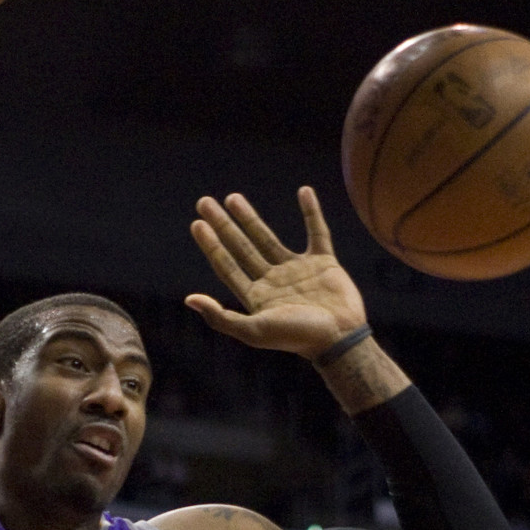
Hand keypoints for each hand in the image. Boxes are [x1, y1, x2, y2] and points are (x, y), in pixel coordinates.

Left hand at [186, 187, 367, 357]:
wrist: (340, 339)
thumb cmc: (297, 338)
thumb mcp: (254, 331)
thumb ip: (221, 317)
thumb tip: (189, 299)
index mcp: (256, 296)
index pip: (226, 265)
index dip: (210, 245)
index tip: (197, 223)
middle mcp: (272, 281)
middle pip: (241, 247)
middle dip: (223, 225)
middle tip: (204, 202)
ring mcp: (297, 270)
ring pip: (268, 238)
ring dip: (250, 218)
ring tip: (232, 198)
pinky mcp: (324, 263)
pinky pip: (317, 232)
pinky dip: (312, 212)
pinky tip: (304, 191)